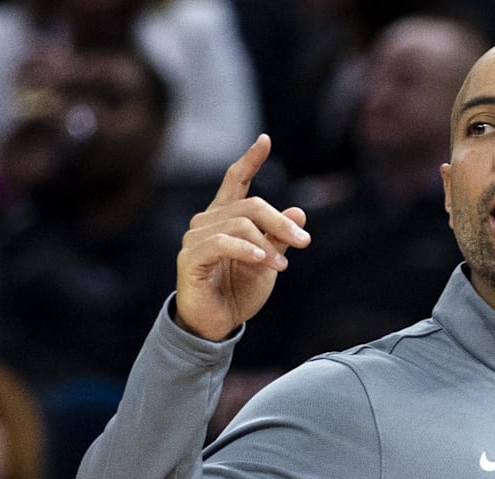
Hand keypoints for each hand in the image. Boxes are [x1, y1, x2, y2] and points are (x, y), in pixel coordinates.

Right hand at [175, 134, 310, 340]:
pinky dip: (245, 249)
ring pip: (239, 224)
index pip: (236, 180)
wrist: (217, 322)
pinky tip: (262, 259)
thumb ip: (281, 237)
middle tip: (304, 242)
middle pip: (250, 205)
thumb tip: (300, 212)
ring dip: (267, 243)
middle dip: (281, 221)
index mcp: (226, 217)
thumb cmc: (240, 289)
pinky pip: (221, 243)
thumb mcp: (269, 260)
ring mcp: (196, 238)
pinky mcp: (190, 257)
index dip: (250, 160)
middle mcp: (207, 221)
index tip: (265, 140)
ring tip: (282, 266)